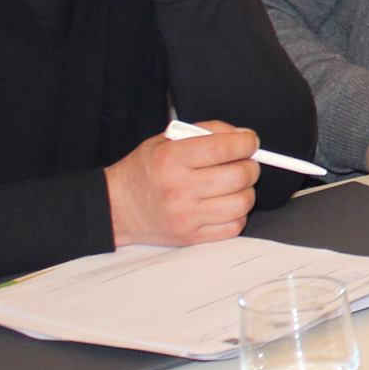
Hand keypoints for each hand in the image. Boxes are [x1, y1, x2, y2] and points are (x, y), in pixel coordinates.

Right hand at [105, 121, 260, 245]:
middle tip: (245, 163)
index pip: (223, 148)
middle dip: (250, 166)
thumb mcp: (167, 140)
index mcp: (171, 159)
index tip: (249, 141)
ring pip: (242, 203)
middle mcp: (179, 189)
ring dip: (246, 191)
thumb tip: (244, 136)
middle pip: (239, 176)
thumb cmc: (145, 170)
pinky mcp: (191, 237)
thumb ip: (207, 131)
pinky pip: (234, 227)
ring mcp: (186, 217)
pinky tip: (225, 205)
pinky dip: (238, 214)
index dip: (246, 142)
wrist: (117, 208)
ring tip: (235, 185)